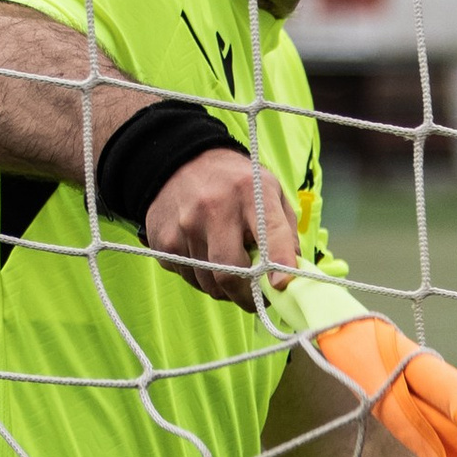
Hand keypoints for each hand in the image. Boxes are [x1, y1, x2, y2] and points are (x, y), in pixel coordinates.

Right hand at [142, 147, 298, 307]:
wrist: (180, 161)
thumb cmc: (235, 184)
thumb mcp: (269, 192)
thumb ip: (285, 232)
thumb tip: (292, 276)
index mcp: (251, 193)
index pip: (270, 233)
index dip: (278, 262)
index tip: (281, 284)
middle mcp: (215, 209)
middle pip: (230, 272)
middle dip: (247, 294)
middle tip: (256, 296)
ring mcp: (185, 226)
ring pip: (208, 282)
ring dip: (224, 287)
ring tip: (229, 266)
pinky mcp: (163, 242)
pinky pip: (188, 277)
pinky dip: (201, 277)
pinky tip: (204, 255)